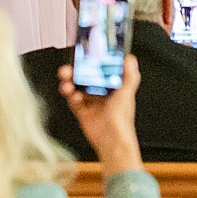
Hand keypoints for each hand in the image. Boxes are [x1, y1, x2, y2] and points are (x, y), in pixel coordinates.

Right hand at [58, 55, 142, 173]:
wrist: (112, 140)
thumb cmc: (122, 119)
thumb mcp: (127, 93)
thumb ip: (130, 76)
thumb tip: (130, 59)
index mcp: (113, 85)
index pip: (100, 69)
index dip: (91, 63)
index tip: (83, 56)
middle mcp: (102, 92)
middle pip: (85, 77)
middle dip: (75, 72)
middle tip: (67, 69)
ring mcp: (92, 101)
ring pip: (77, 88)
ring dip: (69, 84)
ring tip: (66, 83)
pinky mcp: (83, 112)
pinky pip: (74, 101)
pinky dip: (72, 97)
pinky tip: (74, 97)